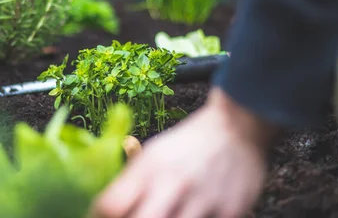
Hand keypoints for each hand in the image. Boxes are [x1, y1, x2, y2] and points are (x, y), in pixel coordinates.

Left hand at [89, 88, 280, 217]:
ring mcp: (203, 199)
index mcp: (150, 166)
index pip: (112, 205)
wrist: (237, 128)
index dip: (99, 217)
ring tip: (163, 214)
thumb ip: (131, 180)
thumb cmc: (189, 145)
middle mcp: (174, 182)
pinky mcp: (230, 211)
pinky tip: (190, 215)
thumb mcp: (155, 152)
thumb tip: (103, 207)